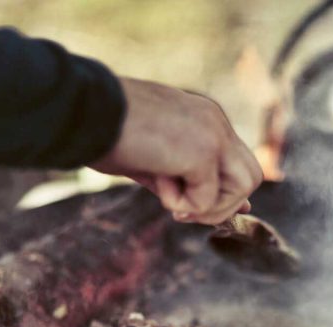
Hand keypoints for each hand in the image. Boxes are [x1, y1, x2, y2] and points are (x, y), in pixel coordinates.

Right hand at [89, 77, 263, 224]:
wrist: (81, 110)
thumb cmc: (103, 134)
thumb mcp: (150, 160)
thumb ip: (181, 180)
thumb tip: (202, 210)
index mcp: (203, 118)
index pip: (237, 161)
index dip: (225, 193)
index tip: (193, 209)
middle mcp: (214, 121)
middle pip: (251, 176)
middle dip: (222, 205)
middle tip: (180, 209)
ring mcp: (212, 133)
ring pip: (244, 187)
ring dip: (209, 207)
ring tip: (171, 200)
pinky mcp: (202, 151)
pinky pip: (207, 200)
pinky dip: (180, 204)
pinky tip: (155, 180)